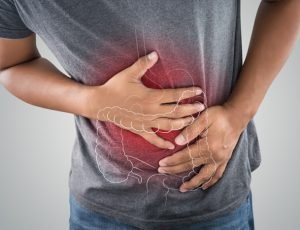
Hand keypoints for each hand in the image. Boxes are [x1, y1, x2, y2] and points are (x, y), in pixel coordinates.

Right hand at [85, 51, 203, 149]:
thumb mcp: (129, 73)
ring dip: (182, 124)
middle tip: (202, 107)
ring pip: (169, 125)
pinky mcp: (140, 129)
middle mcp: (152, 111)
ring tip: (192, 122)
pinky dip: (163, 143)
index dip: (188, 93)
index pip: (175, 95)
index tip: (199, 91)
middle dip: (191, 110)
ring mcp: (146, 122)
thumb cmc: (115, 87)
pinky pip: (153, 139)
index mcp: (151, 97)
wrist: (101, 103)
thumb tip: (155, 54)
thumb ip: (143, 64)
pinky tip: (171, 146)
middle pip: (176, 112)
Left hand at [157, 105, 247, 190]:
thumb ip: (190, 130)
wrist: (237, 116)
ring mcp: (220, 159)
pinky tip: (204, 186)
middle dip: (175, 170)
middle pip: (191, 166)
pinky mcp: (225, 160)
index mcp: (207, 146)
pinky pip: (217, 175)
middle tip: (162, 171)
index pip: (185, 156)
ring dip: (193, 183)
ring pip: (205, 176)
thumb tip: (177, 142)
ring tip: (182, 188)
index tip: (161, 164)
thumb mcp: (204, 118)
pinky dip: (210, 182)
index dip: (172, 161)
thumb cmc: (220, 115)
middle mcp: (214, 156)